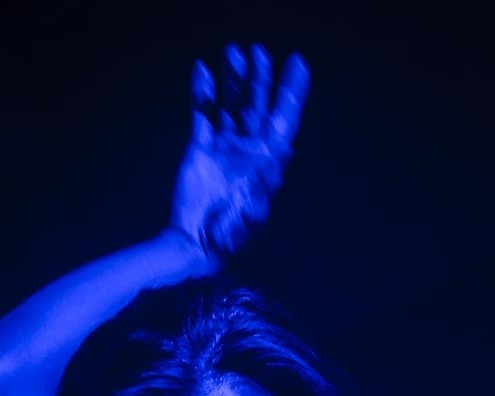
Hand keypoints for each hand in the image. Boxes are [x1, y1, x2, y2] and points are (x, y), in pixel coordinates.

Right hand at [170, 44, 309, 262]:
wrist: (196, 244)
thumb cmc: (228, 235)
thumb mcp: (252, 212)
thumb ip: (265, 183)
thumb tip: (280, 152)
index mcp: (267, 164)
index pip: (284, 120)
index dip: (292, 92)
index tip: (298, 63)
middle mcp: (248, 152)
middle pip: (258, 107)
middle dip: (260, 79)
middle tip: (259, 51)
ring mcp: (224, 149)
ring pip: (231, 105)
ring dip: (234, 79)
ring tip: (233, 52)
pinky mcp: (199, 149)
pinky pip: (203, 114)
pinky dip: (202, 93)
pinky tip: (202, 71)